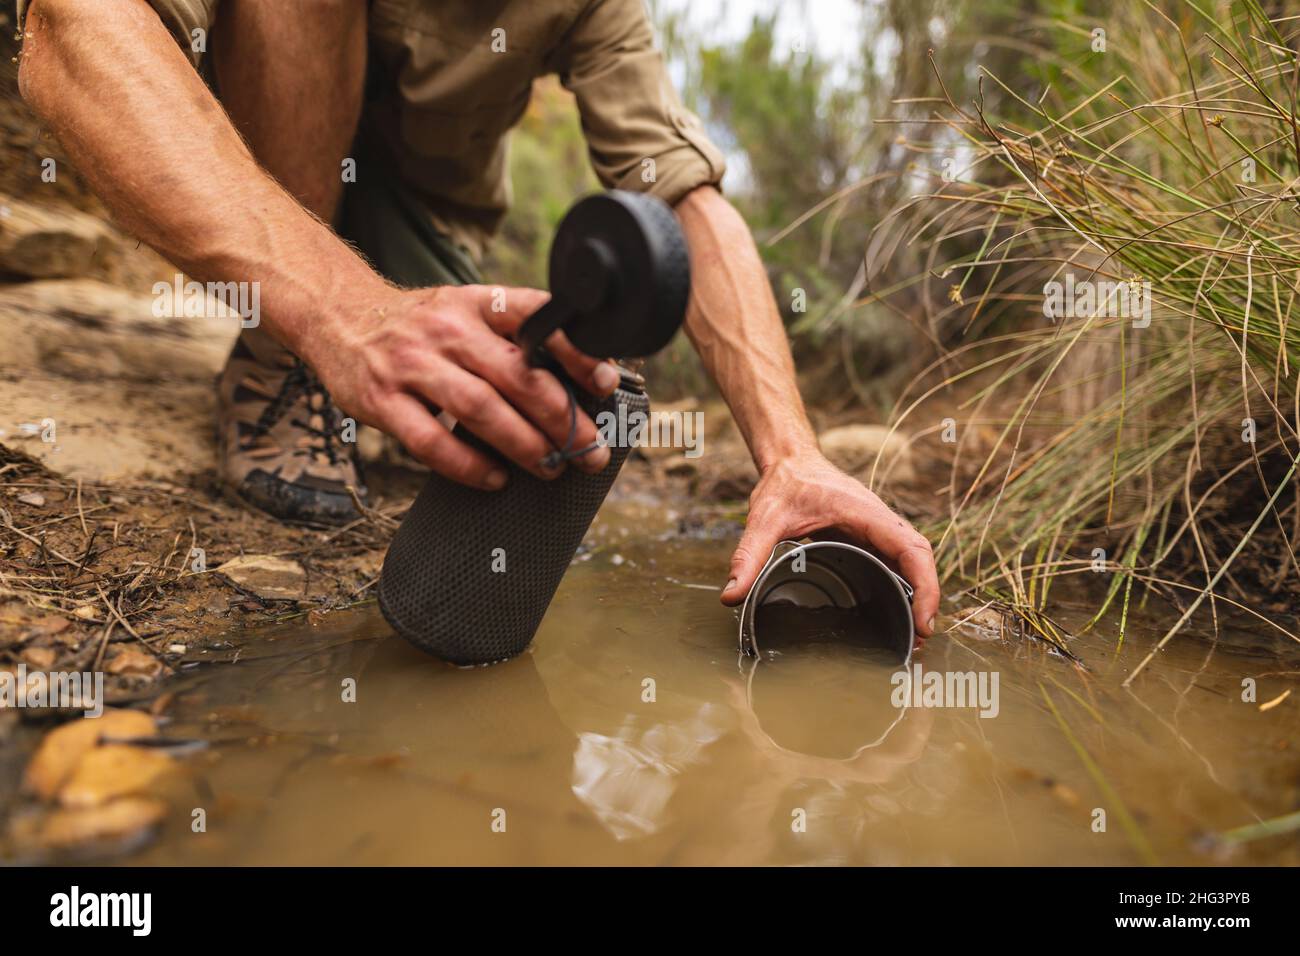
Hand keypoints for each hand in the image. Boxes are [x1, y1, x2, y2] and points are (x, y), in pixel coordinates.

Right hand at [303, 284, 621, 488]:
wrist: (339, 317)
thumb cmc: (420, 325)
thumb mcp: (466, 311)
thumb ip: (512, 339)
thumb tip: (579, 385)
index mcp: (476, 303)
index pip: (535, 318)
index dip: (576, 350)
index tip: (606, 382)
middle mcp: (446, 329)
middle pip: (516, 375)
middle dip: (561, 417)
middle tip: (592, 449)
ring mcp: (411, 365)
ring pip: (479, 409)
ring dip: (524, 444)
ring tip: (553, 468)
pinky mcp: (380, 401)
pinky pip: (430, 441)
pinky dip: (468, 465)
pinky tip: (495, 479)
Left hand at [719, 454, 940, 641]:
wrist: (790, 461)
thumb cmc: (784, 483)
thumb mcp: (765, 518)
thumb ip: (749, 555)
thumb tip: (732, 595)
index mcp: (866, 513)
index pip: (912, 548)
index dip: (925, 585)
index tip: (923, 619)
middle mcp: (879, 521)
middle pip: (919, 560)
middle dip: (926, 597)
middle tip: (918, 639)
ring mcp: (877, 530)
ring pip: (910, 562)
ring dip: (917, 594)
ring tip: (911, 635)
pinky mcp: (869, 538)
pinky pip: (895, 562)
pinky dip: (902, 586)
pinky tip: (895, 612)